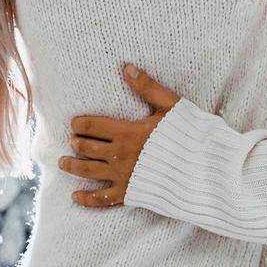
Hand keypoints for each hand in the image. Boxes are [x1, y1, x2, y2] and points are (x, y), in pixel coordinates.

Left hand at [61, 64, 181, 207]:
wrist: (204, 169)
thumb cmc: (190, 135)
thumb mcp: (170, 106)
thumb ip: (147, 87)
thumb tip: (127, 67)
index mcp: (127, 132)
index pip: (92, 126)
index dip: (79, 124)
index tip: (74, 124)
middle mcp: (120, 155)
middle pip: (87, 148)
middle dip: (76, 143)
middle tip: (71, 141)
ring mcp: (123, 176)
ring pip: (88, 172)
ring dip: (72, 167)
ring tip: (62, 163)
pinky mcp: (130, 194)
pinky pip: (103, 199)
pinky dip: (87, 199)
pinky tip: (76, 197)